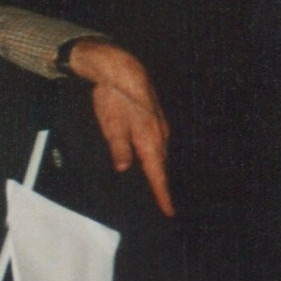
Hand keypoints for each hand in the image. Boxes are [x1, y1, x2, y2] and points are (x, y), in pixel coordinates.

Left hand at [65, 38, 174, 215]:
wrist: (122, 69)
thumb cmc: (115, 97)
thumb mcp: (111, 125)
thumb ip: (119, 148)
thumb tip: (124, 168)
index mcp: (149, 139)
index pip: (157, 174)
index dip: (162, 194)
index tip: (169, 211)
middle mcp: (159, 134)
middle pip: (161, 166)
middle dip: (161, 185)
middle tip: (163, 205)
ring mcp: (159, 126)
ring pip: (159, 154)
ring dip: (158, 170)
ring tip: (158, 188)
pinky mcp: (155, 119)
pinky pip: (157, 143)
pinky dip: (154, 155)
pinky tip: (149, 159)